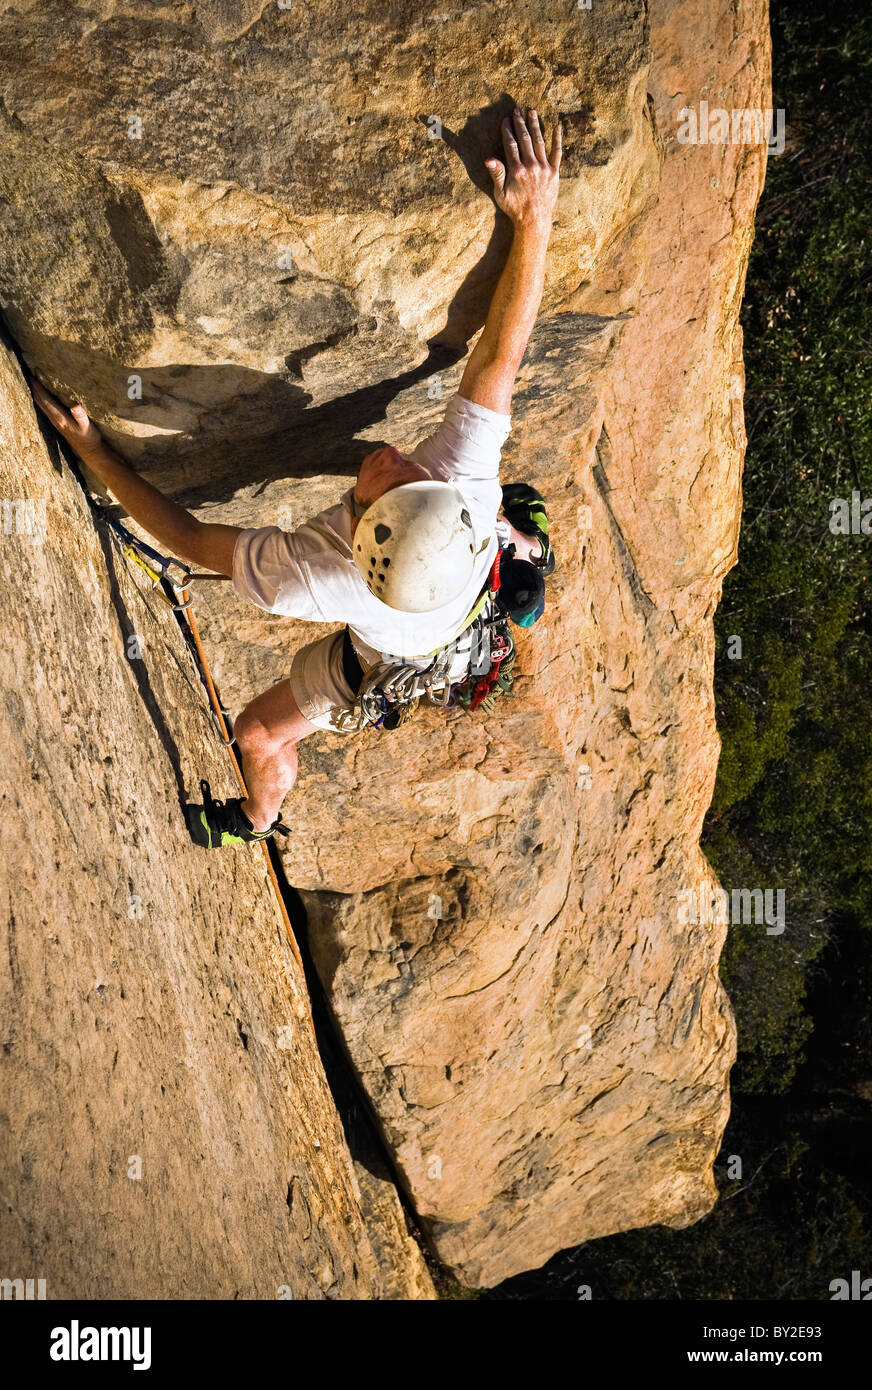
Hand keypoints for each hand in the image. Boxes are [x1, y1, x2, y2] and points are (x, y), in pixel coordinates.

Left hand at [29, 377, 102, 461]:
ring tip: (34, 383)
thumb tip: (76, 406)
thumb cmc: (89, 438)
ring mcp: (55, 422)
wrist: (89, 451)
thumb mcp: (88, 427)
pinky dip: (42, 401)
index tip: (34, 375)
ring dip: (37, 394)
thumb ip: (81, 416)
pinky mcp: (58, 424)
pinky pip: (46, 409)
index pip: (46, 400)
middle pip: (40, 401)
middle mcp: (55, 419)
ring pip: (41, 405)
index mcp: (60, 417)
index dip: (39, 388)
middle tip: (31, 375)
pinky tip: (44, 397)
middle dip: (35, 388)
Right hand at [485, 108, 561, 230]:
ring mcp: (544, 168)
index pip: (510, 144)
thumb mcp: (500, 193)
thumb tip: (488, 158)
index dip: (507, 130)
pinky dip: (557, 139)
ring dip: (535, 125)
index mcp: (516, 170)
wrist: (534, 220)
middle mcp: (531, 166)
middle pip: (525, 139)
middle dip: (520, 123)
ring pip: (539, 141)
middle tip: (517, 110)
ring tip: (532, 112)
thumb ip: (496, 174)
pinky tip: (557, 127)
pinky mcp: (554, 172)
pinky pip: (557, 153)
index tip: (505, 120)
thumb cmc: (515, 208)